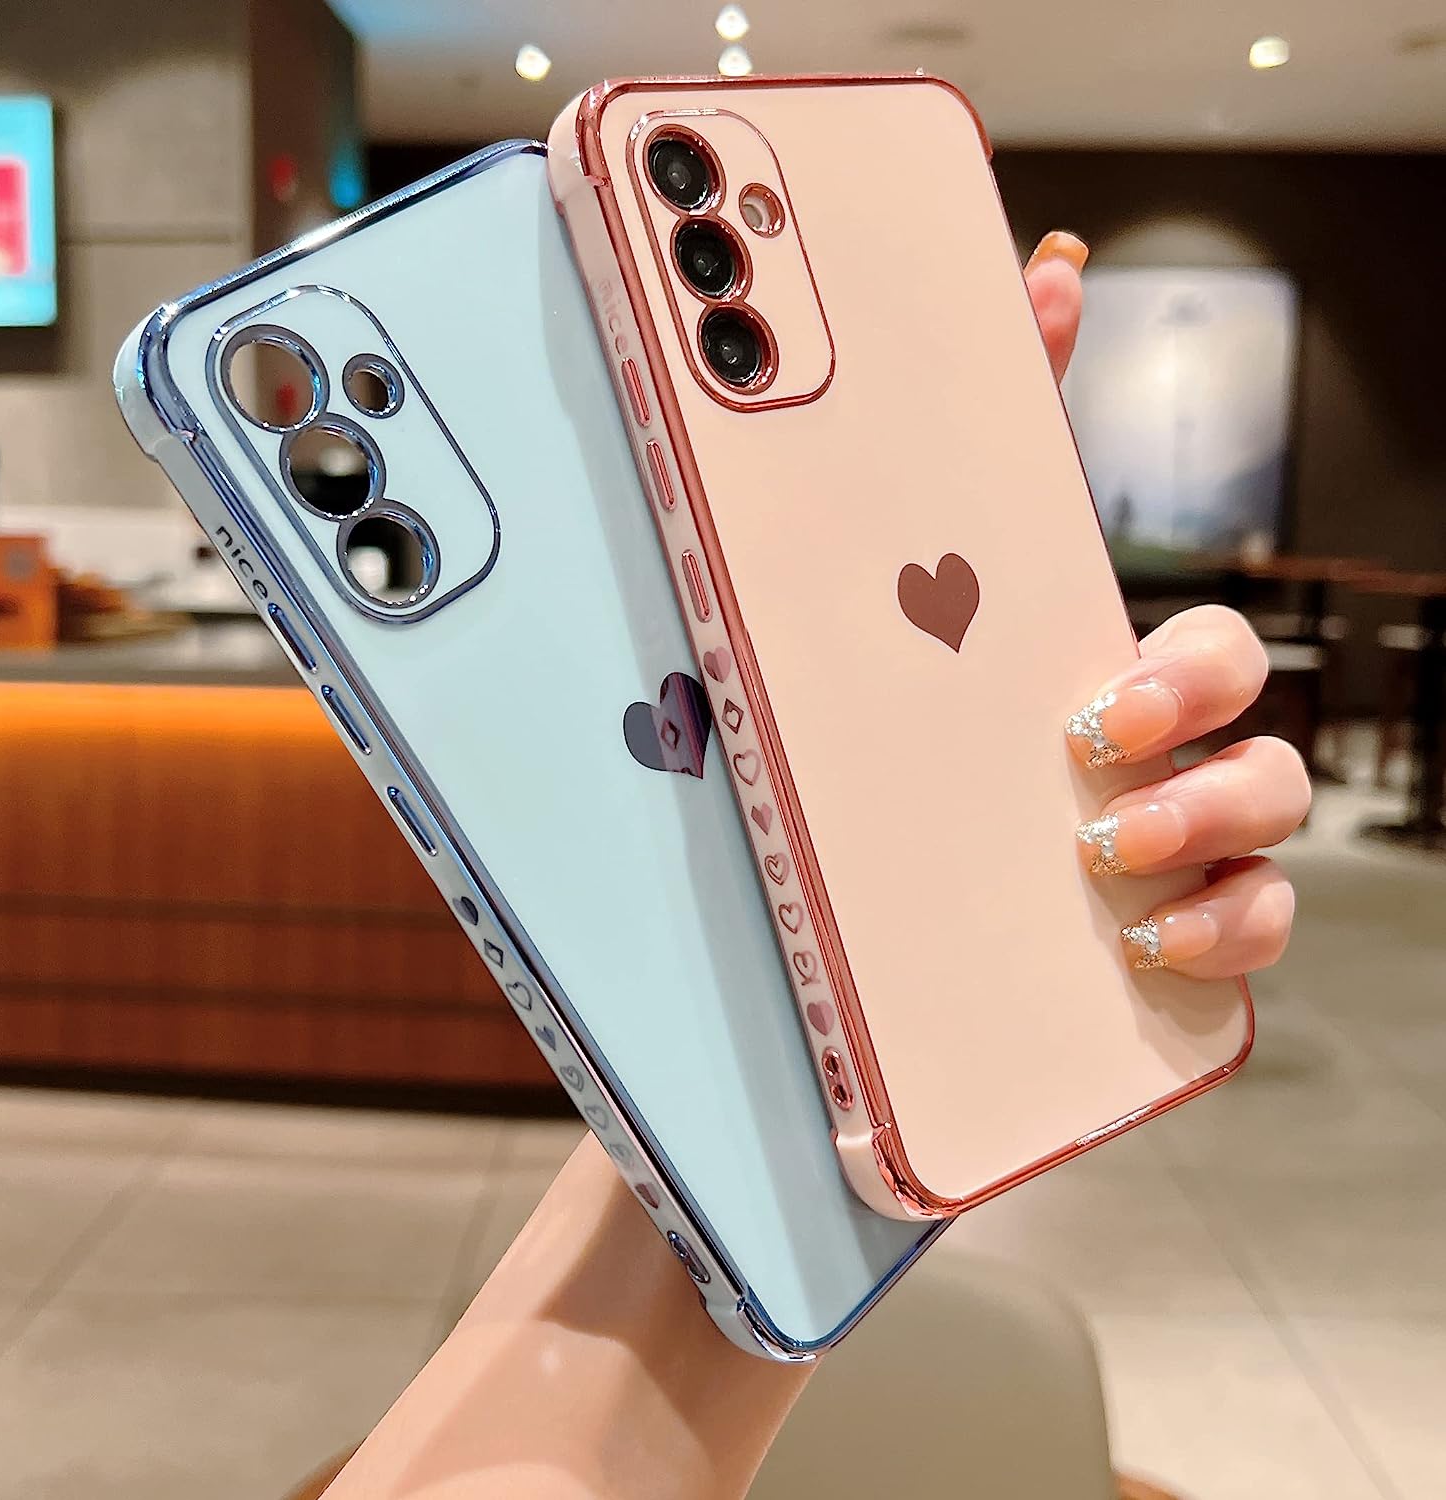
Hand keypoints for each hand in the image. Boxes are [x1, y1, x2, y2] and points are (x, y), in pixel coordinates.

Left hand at [1025, 231, 1308, 980]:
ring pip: (1272, 821)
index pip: (1206, 657)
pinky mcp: (1188, 919)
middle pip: (1252, 738)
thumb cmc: (964, 695)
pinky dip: (1228, 933)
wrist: (918, 856)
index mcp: (1124, 678)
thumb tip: (1049, 269)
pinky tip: (1154, 942)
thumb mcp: (976, 572)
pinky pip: (1260, 927)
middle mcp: (1175, 754)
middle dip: (1195, 745)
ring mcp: (1192, 838)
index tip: (1101, 713)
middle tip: (1097, 760)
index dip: (1183, 678)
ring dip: (1208, 836)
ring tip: (1108, 856)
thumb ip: (1016, 430)